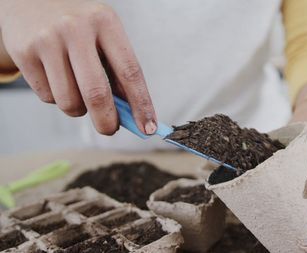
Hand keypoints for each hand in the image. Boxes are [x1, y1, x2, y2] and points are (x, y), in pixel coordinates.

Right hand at [0, 0, 156, 134]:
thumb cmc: (77, 24)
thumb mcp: (104, 34)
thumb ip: (117, 71)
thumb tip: (131, 113)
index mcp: (105, 22)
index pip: (130, 72)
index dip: (141, 104)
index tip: (148, 128)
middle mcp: (76, 29)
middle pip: (97, 93)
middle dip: (108, 121)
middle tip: (111, 129)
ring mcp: (47, 40)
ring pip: (70, 101)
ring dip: (79, 109)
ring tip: (78, 91)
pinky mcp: (24, 52)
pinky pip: (47, 97)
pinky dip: (56, 98)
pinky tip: (56, 77)